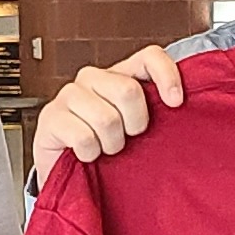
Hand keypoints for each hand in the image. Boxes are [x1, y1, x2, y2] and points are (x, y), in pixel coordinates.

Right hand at [30, 44, 184, 170]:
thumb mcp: (137, 131)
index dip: (166, 76)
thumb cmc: (107, 154)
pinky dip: (90, 154)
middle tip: (126, 139)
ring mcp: (69, 95)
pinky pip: (84, 137)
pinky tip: (86, 155)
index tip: (175, 103)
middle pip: (129, 91)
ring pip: (107, 119)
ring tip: (103, 149)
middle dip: (134, 125)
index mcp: (119, 76)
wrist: (69, 178)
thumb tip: (183, 108)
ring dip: (110, 145)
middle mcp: (93, 79)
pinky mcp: (51, 117)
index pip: (149, 56)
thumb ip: (157, 114)